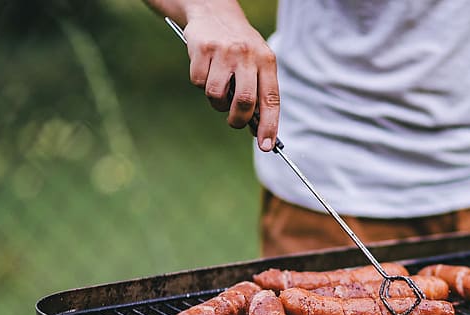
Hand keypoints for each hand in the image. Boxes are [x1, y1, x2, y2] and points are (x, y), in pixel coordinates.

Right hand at [182, 2, 278, 150]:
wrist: (214, 11)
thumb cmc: (239, 47)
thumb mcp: (256, 62)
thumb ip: (259, 91)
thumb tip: (257, 129)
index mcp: (266, 61)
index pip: (271, 100)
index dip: (269, 126)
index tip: (266, 146)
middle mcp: (247, 55)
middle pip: (244, 102)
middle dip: (238, 120)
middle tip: (234, 121)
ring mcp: (224, 51)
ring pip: (217, 95)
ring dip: (216, 102)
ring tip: (219, 88)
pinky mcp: (202, 49)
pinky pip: (198, 82)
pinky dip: (200, 83)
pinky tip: (206, 69)